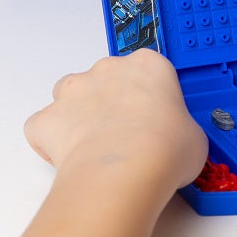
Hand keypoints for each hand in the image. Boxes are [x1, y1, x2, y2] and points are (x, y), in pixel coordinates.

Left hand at [25, 50, 206, 192]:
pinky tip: (67, 159)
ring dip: (78, 115)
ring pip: (69, 95)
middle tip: (127, 138)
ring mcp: (74, 92)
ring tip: (95, 147)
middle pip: (105, 79)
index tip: (154, 118)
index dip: (149, 96)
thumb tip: (177, 144)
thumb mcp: (194, 137)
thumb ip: (180, 130)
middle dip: (111, 103)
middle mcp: (108, 70)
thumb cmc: (163, 150)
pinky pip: (42, 126)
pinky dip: (49, 141)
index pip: (147, 70)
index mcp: (148, 65)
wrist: (125, 171)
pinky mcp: (48, 118)